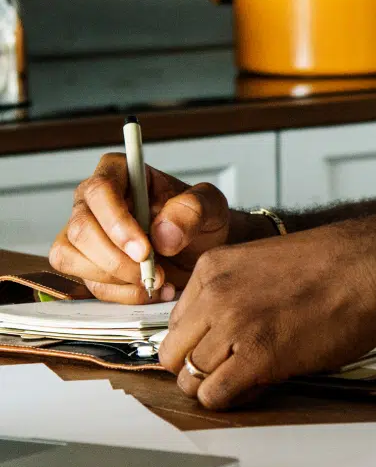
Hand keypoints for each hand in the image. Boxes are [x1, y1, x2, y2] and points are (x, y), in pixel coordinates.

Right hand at [50, 155, 231, 303]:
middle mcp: (93, 201)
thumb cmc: (198, 220)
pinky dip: (120, 293)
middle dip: (117, 259)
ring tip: (157, 279)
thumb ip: (193, 210)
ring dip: (117, 278)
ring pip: (73, 257)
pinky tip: (149, 289)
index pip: (100, 190)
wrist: (199, 249)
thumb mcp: (211, 206)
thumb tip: (163, 233)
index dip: (117, 223)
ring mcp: (84, 233)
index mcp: (119, 173)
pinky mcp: (84, 263)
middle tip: (155, 273)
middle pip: (81, 229)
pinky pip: (86, 283)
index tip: (144, 250)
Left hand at [158, 217, 375, 409]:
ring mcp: (234, 324)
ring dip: (219, 385)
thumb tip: (219, 336)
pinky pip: (216, 395)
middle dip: (201, 367)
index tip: (227, 347)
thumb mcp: (269, 265)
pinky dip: (233, 399)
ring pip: (190, 379)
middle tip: (236, 368)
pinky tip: (262, 385)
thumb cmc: (341, 265)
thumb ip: (234, 294)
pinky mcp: (259, 355)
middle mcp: (215, 294)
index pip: (175, 323)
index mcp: (214, 267)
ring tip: (256, 375)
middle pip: (173, 353)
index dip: (202, 342)